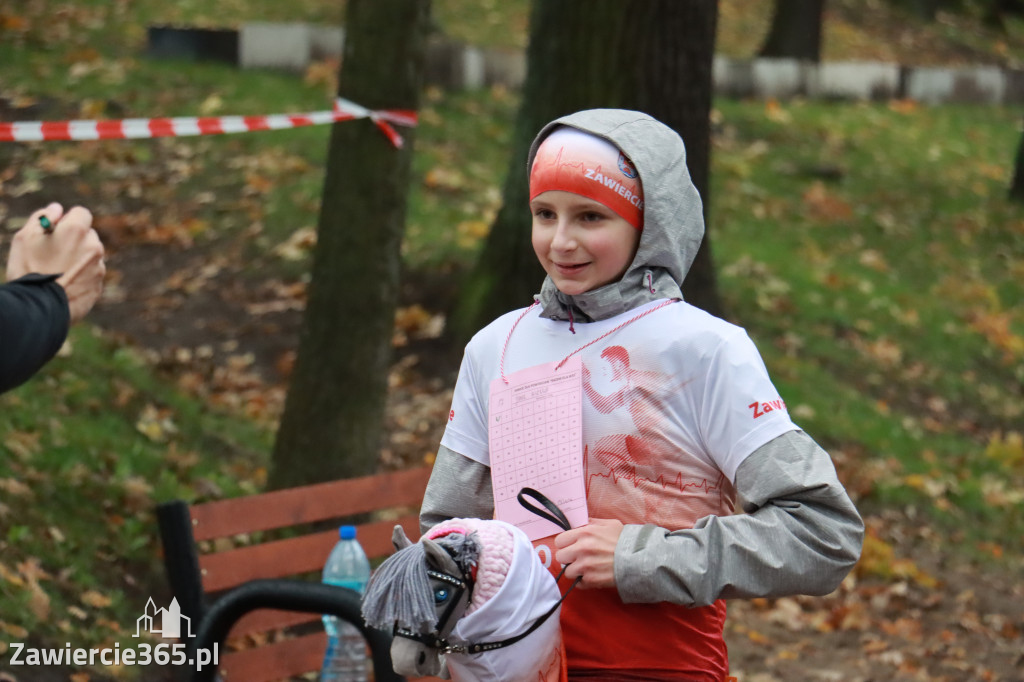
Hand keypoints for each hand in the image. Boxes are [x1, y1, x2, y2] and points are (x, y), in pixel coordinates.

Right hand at [7, 203, 105, 322]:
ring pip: (91, 255)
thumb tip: (56, 209)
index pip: (81, 213)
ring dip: (79, 258)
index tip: (57, 230)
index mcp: (77, 231)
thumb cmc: (28, 270)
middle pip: (88, 235)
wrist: (39, 308)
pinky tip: (64, 283)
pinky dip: (81, 276)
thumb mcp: (25, 238)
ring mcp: (99, 267)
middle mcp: (94, 246)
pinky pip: (91, 274)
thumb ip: (41, 218)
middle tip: (54, 253)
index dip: (68, 220)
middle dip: (74, 240)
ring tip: (57, 271)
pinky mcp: (99, 286)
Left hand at [553, 517, 623, 588]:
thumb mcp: (610, 524)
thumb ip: (592, 522)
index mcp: (584, 533)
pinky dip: (584, 581)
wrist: (639, 559)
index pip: (559, 540)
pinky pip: (578, 583)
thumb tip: (581, 523)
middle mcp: (581, 549)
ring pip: (567, 571)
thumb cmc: (625, 540)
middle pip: (560, 556)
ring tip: (586, 568)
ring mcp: (585, 565)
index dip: (565, 544)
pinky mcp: (591, 579)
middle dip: (567, 557)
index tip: (571, 546)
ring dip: (575, 570)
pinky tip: (593, 575)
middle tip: (577, 558)